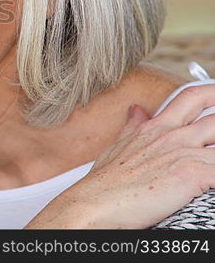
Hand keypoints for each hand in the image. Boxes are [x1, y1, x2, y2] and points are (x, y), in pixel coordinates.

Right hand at [25, 84, 214, 228]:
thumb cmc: (104, 182)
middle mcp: (172, 136)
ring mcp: (183, 152)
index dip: (211, 93)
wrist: (94, 203)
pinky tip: (214, 185)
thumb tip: (137, 110)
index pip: (191, 97)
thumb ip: (133, 127)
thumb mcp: (117, 146)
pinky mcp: (191, 174)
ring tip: (212, 165)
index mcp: (156, 127)